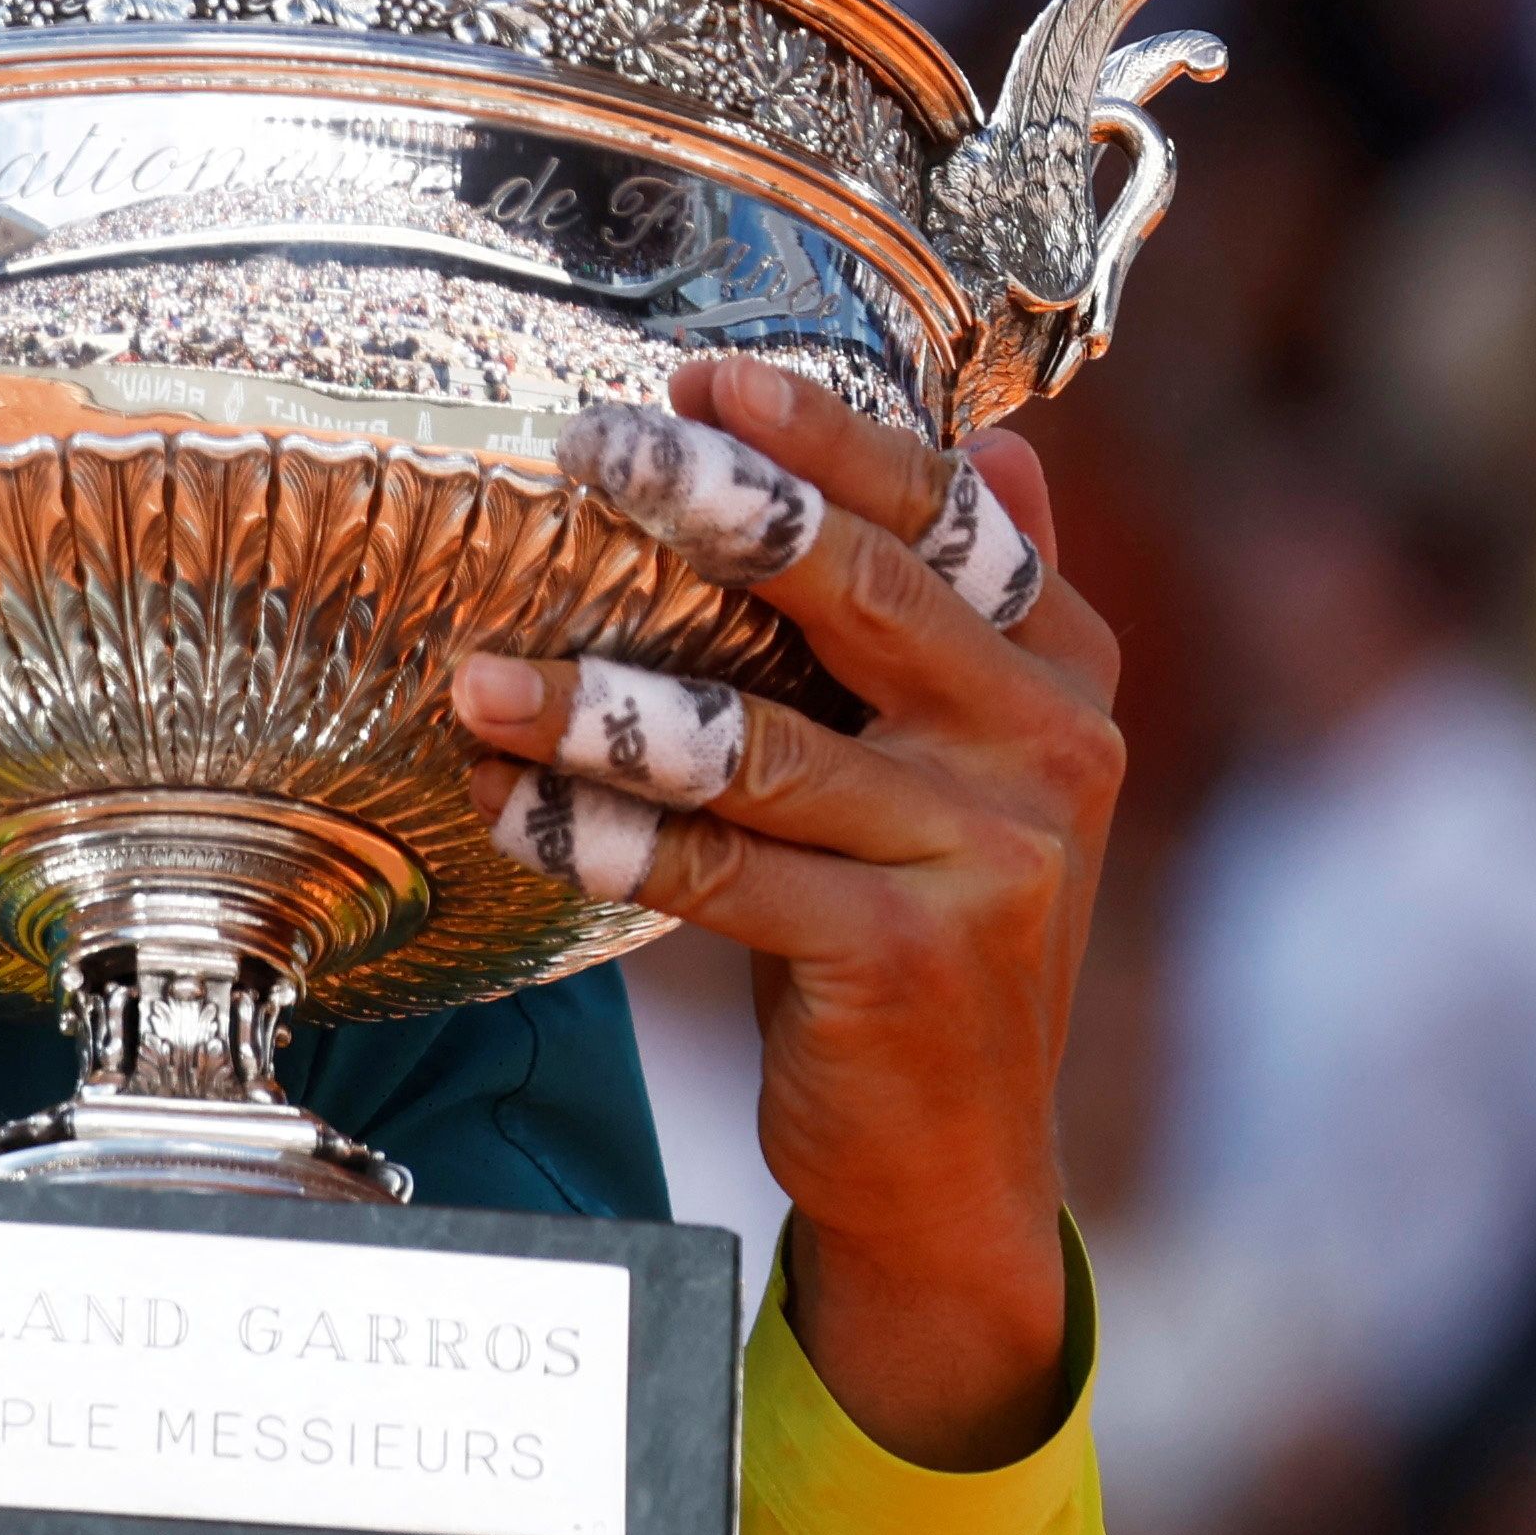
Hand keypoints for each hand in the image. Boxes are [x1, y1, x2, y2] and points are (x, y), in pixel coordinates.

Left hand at [454, 356, 1121, 1470]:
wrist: (950, 1157)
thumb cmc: (915, 919)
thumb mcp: (968, 760)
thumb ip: (976, 606)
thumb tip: (1003, 444)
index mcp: (1059, 668)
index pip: (939, 514)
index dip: (822, 436)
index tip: (698, 377)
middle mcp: (1044, 747)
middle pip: (859, 592)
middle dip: (714, 507)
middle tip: (586, 446)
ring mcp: (984, 856)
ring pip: (756, 743)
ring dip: (597, 703)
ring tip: (475, 675)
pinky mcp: (901, 960)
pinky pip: (716, 871)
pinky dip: (595, 834)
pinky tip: (501, 803)